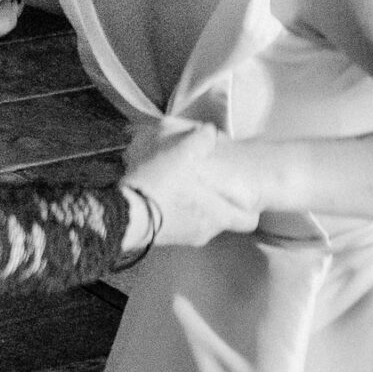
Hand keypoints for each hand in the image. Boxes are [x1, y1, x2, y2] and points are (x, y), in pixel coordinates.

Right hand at [123, 126, 264, 252]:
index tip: (242, 192)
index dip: (250, 206)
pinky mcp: (164, 240)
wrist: (122, 215)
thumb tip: (210, 131)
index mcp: (218, 214)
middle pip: (224, 219)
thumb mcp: (181, 153)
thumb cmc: (159, 185)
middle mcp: (206, 231)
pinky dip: (178, 212)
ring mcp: (184, 238)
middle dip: (219, 203)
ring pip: (201, 222)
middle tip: (211, 184)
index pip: (249, 220)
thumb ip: (201, 139)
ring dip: (197, 207)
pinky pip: (180, 224)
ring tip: (184, 186)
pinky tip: (165, 194)